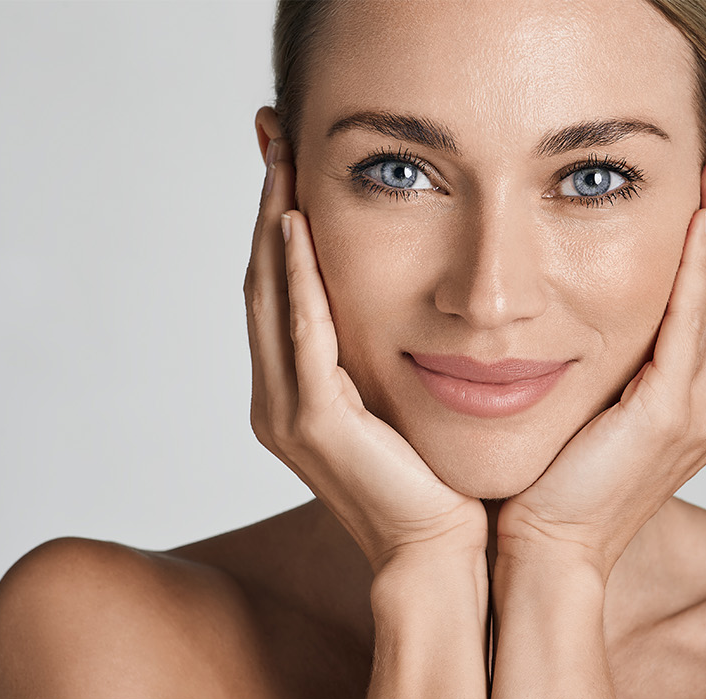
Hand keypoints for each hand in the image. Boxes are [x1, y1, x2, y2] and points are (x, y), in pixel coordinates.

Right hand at [244, 139, 487, 571]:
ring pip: (270, 297)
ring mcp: (289, 413)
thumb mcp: (405, 399)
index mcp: (294, 396)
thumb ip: (387, 352)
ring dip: (273, 224)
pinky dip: (297, 277)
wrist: (444, 555)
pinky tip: (297, 226)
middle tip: (272, 136)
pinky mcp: (315, 423)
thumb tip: (410, 297)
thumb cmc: (438, 484)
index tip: (286, 159)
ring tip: (282, 161)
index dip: (275, 222)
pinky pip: (301, 333)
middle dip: (266, 204)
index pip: (278, 290)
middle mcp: (278, 401)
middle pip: (261, 281)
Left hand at [497, 134, 705, 575]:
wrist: (543, 552)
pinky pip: (691, 327)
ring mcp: (700, 411)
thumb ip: (610, 359)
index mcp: (698, 398)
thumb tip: (586, 304)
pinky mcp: (670, 418)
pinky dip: (696, 271)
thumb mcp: (591, 405)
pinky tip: (696, 222)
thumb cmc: (552, 485)